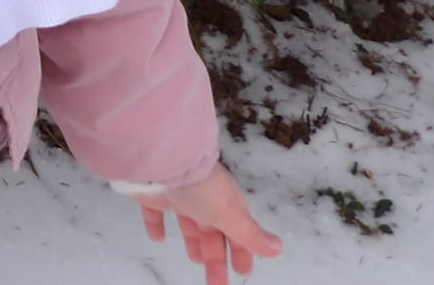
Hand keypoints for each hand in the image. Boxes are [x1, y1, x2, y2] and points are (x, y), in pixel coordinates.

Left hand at [134, 163, 282, 284]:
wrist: (163, 161)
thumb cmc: (202, 187)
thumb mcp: (231, 214)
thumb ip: (251, 234)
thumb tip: (278, 248)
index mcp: (225, 203)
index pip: (237, 232)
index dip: (241, 250)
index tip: (242, 270)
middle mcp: (204, 199)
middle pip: (213, 233)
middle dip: (217, 257)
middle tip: (217, 282)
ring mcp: (179, 195)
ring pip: (189, 223)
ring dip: (193, 242)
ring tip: (195, 260)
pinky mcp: (155, 194)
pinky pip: (155, 213)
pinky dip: (157, 225)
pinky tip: (157, 237)